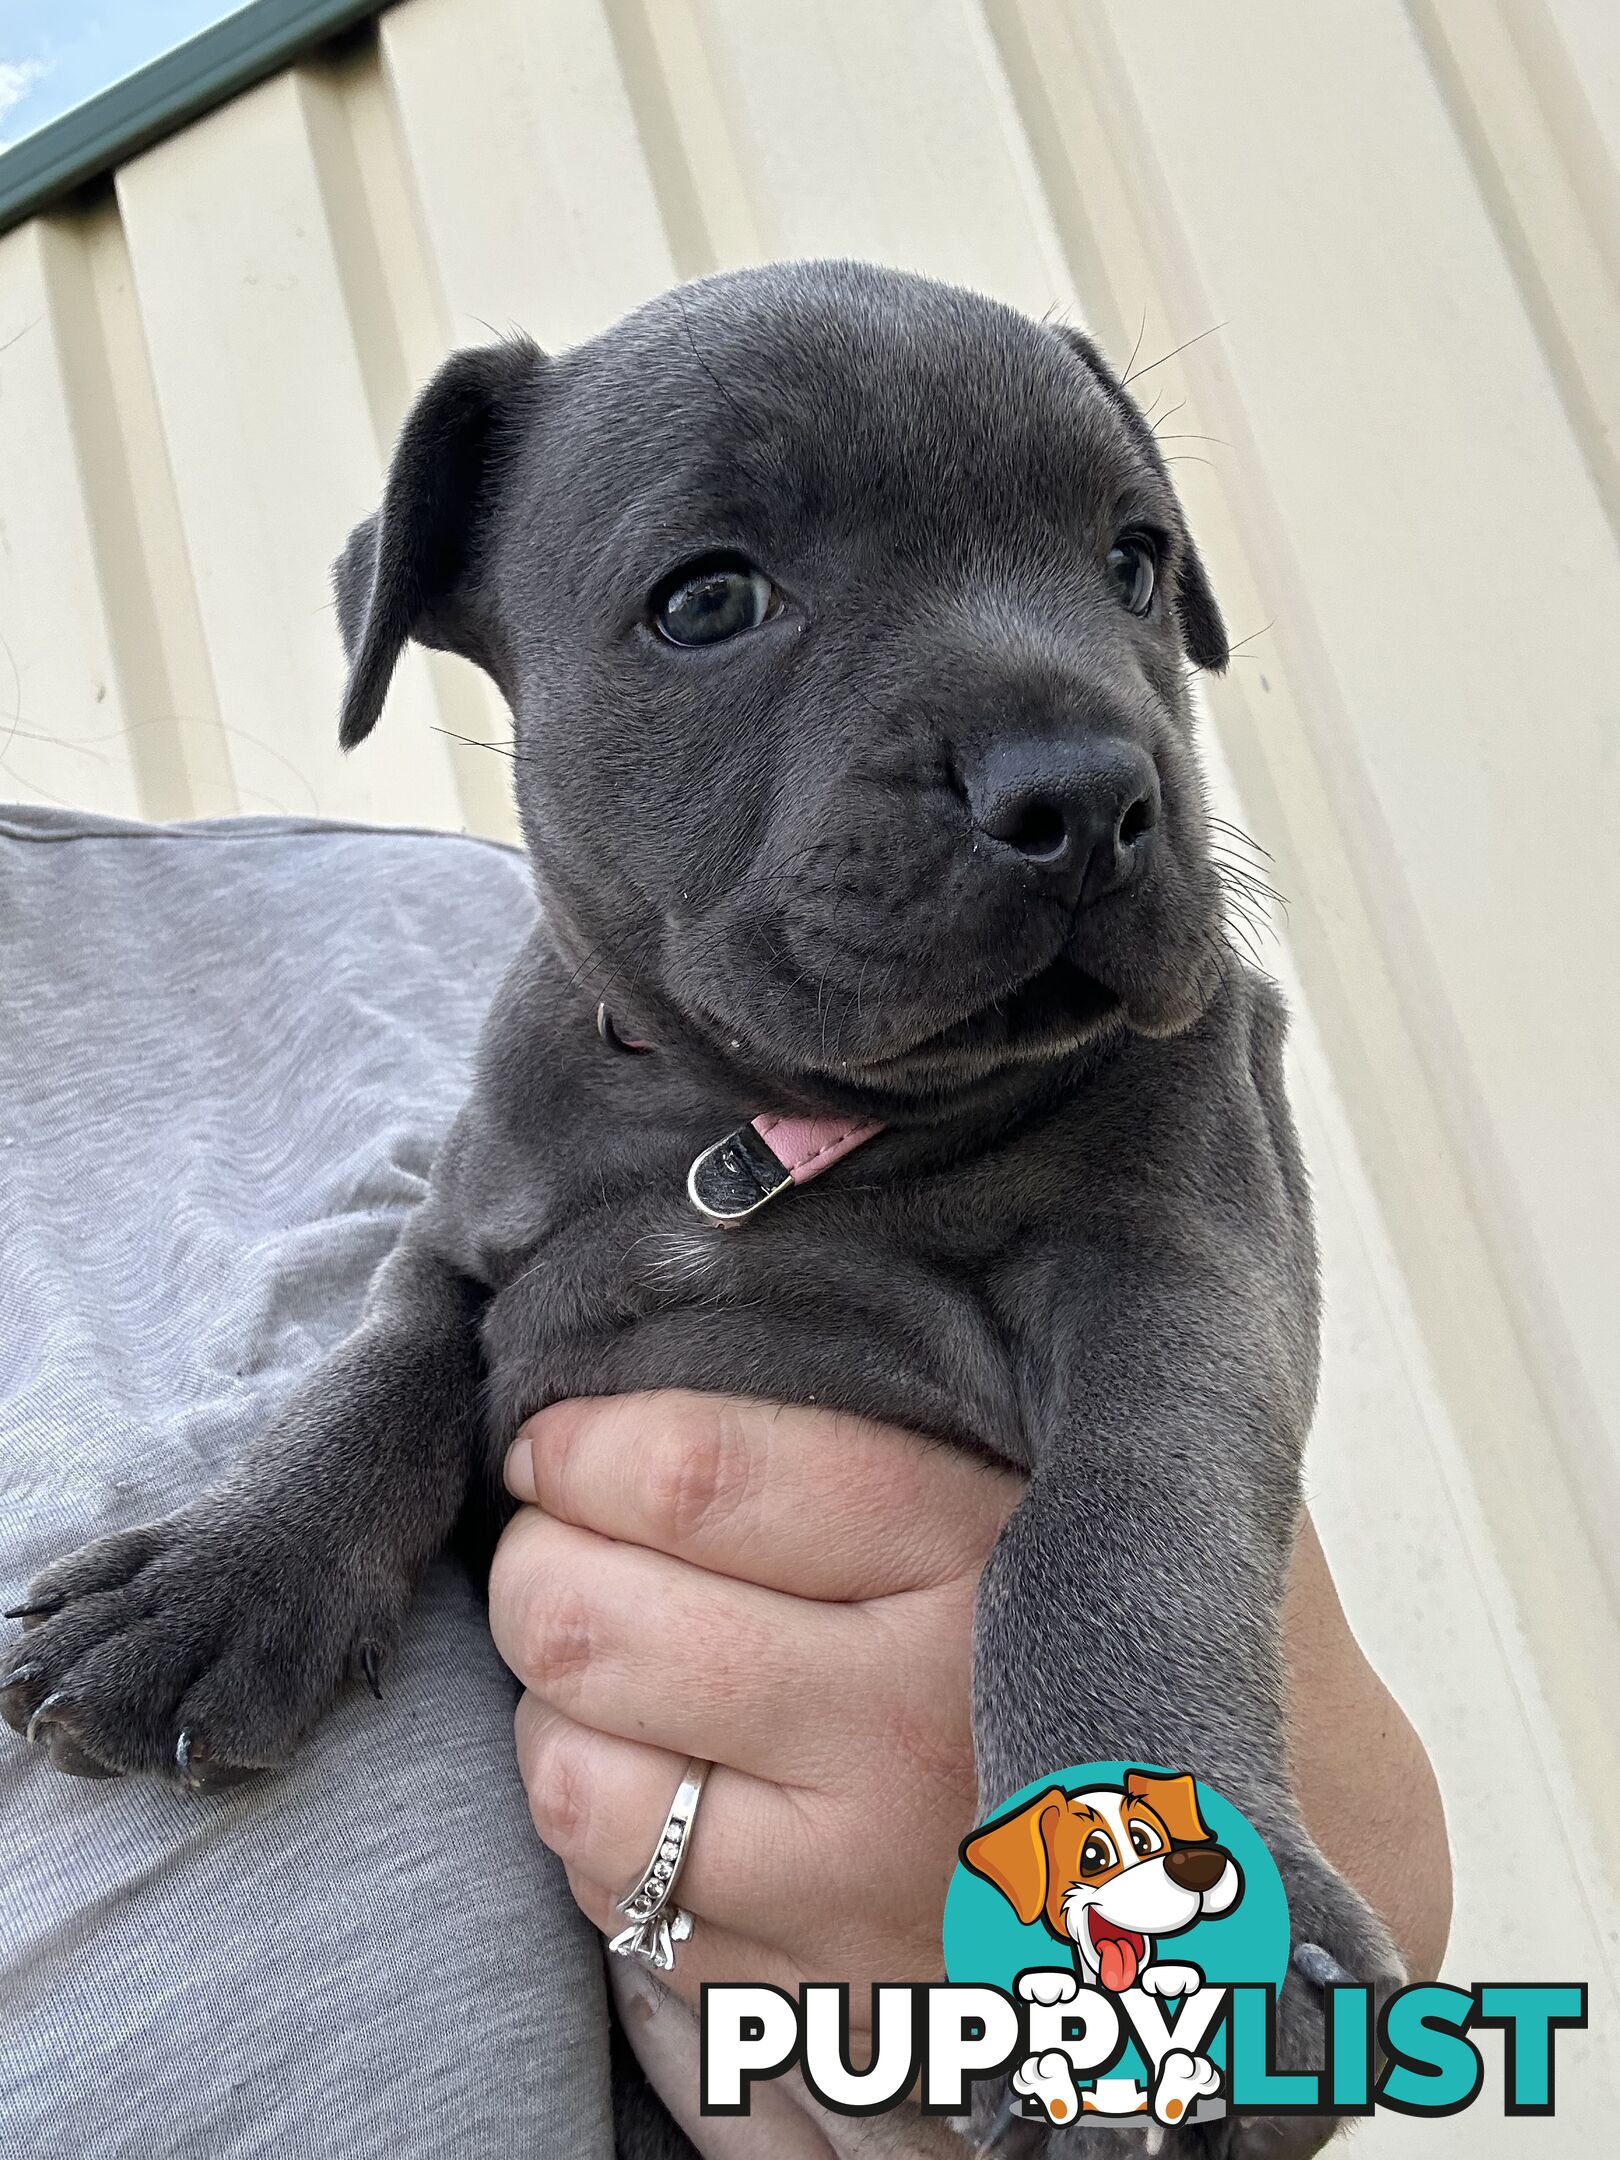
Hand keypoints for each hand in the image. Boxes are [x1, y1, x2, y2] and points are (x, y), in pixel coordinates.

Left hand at [489, 1390, 1451, 2019]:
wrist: (1243, 1857)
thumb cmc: (1114, 1601)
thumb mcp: (1081, 1449)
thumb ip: (951, 1355)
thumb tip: (747, 1223)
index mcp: (984, 1548)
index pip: (699, 1470)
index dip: (581, 1440)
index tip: (555, 1432)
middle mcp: (922, 1723)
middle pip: (594, 1612)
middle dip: (536, 1557)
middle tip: (554, 1531)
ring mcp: (865, 1882)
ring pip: (567, 1762)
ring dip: (552, 1695)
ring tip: (606, 1649)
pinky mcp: (816, 2004)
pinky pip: (604, 1893)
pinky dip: (595, 1814)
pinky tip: (658, 1765)